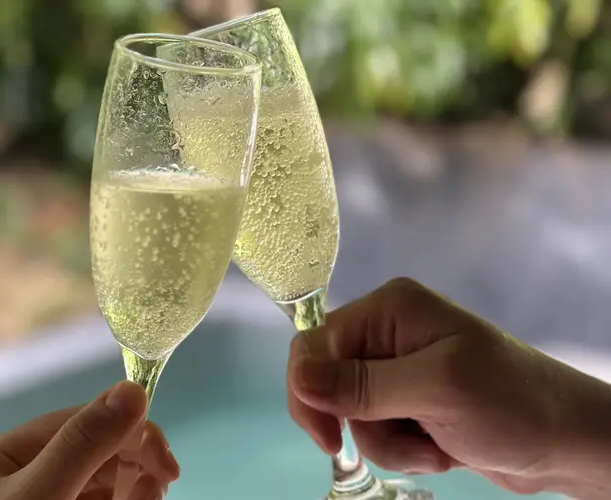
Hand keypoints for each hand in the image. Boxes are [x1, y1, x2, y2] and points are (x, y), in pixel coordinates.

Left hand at [0, 381, 178, 499]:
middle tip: (161, 488)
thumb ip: (83, 444)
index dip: (131, 433)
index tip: (167, 468)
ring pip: (100, 484)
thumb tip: (133, 388)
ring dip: (130, 490)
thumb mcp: (38, 494)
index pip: (84, 419)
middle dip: (133, 466)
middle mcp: (22, 475)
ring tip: (143, 499)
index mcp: (10, 453)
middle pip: (95, 452)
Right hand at [287, 278, 610, 498]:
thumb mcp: (435, 390)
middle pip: (329, 383)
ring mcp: (397, 369)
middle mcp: (386, 333)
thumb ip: (362, 384)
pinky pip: (377, 430)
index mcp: (388, 309)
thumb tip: (298, 377)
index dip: (310, 389)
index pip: (316, 342)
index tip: (328, 437)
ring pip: (353, 415)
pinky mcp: (408, 401)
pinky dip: (404, 449)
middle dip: (365, 422)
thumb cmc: (511, 403)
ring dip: (390, 442)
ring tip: (437, 443)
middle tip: (407, 438)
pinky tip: (441, 447)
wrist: (564, 442)